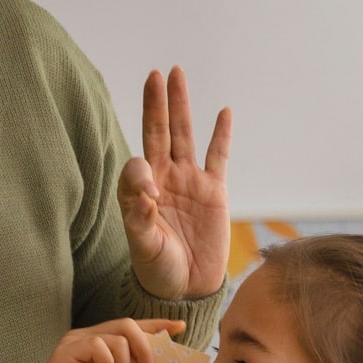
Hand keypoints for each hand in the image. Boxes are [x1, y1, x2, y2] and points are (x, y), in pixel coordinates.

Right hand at [0, 319, 186, 362]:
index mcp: (99, 344)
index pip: (132, 327)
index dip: (156, 325)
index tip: (179, 328)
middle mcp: (86, 337)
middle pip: (128, 326)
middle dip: (147, 350)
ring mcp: (74, 342)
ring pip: (117, 338)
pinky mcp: (65, 352)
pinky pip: (98, 347)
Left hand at [119, 67, 231, 300]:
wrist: (187, 288)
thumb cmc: (157, 268)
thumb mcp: (143, 245)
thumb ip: (139, 215)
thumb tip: (146, 184)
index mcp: (141, 191)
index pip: (139, 163)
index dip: (142, 173)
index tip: (151, 197)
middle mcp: (164, 179)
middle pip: (159, 132)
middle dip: (157, 103)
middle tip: (157, 74)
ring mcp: (190, 181)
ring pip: (185, 135)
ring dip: (181, 106)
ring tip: (177, 75)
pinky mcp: (215, 190)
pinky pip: (219, 156)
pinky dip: (221, 134)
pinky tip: (223, 111)